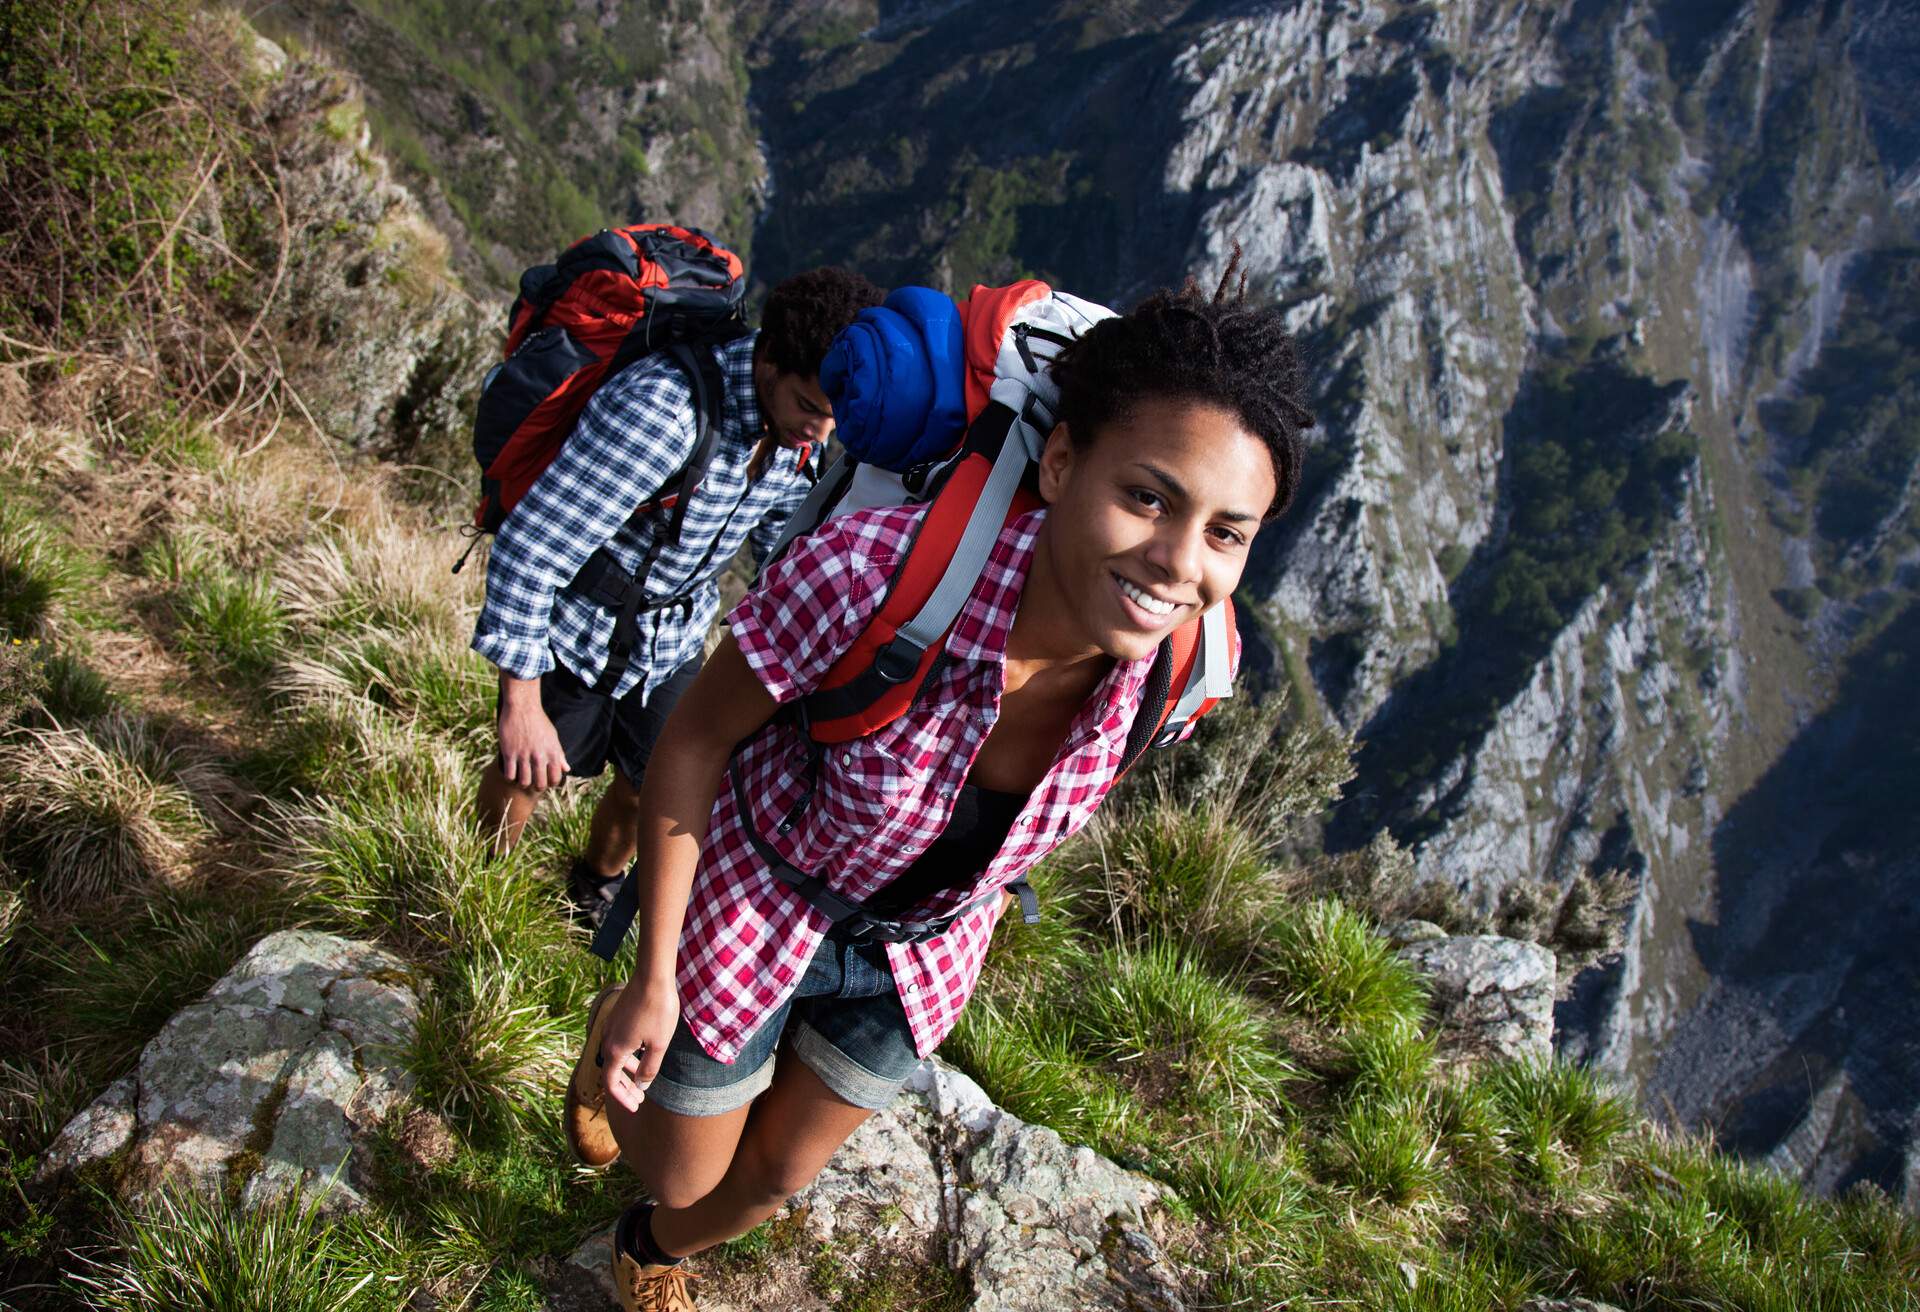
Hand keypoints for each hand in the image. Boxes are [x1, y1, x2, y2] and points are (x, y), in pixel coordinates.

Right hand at [498, 685, 568, 789]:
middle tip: (533, 784)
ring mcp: (523, 755)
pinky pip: (509, 774)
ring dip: (522, 783)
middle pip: (539, 784)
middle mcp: (539, 756)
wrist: (523, 707)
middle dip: (537, 787)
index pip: (555, 779)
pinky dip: (510, 777)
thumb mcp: (553, 737)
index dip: (551, 783)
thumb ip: (559, 754)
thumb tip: (566, 769)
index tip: (546, 781)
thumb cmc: (539, 721)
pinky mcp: (509, 752)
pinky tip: (511, 771)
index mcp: (552, 753)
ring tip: (521, 779)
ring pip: (524, 781)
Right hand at [601, 978, 680, 1113]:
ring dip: (627, 1070)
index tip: (635, 1106)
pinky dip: (627, 1055)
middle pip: (611, 1071)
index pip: (611, 1083)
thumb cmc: (658, 1010)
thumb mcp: (659, 1044)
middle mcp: (608, 1039)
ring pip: (615, 1056)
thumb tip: (641, 1085)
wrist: (653, 976)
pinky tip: (642, 1053)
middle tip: (640, 1098)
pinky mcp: (617, 1016)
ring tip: (642, 1078)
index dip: (622, 1098)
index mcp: (615, 1049)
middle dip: (625, 1087)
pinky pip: (618, 1043)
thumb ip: (649, 1068)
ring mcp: (611, 1026)